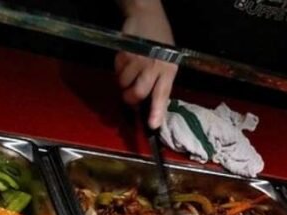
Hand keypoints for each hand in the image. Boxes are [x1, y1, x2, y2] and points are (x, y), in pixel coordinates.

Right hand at [115, 2, 177, 128]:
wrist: (147, 17)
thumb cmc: (161, 42)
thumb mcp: (169, 61)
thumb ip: (161, 80)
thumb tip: (152, 103)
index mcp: (168, 70)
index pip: (162, 94)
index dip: (157, 111)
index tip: (152, 125)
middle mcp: (154, 67)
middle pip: (138, 93)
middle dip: (131, 99)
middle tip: (129, 96)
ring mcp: (138, 60)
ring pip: (124, 84)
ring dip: (123, 83)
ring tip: (129, 74)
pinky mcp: (124, 53)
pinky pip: (117, 71)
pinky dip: (119, 71)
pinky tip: (126, 63)